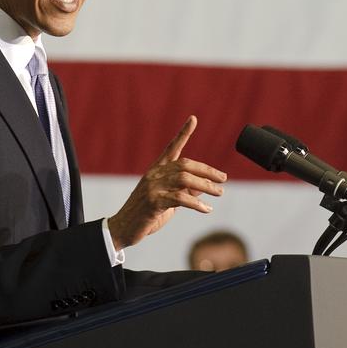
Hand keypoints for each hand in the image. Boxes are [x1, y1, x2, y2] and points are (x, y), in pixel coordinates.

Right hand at [107, 115, 225, 250]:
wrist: (123, 228)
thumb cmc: (146, 214)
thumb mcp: (168, 200)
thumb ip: (184, 191)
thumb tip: (204, 186)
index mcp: (156, 170)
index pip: (172, 147)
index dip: (183, 133)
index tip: (193, 119)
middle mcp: (154, 174)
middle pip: (185, 165)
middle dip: (207, 170)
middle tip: (223, 179)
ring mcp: (153, 187)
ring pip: (184, 180)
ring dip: (206, 185)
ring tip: (219, 193)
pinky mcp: (153, 202)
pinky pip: (180, 199)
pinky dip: (196, 203)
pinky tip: (207, 209)